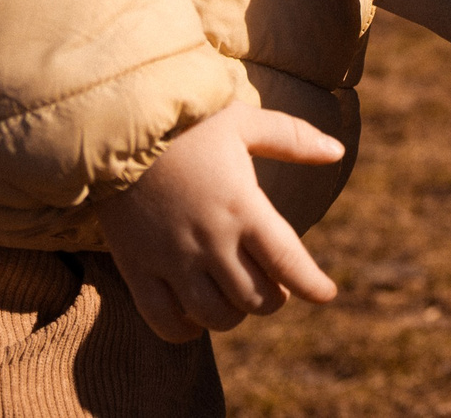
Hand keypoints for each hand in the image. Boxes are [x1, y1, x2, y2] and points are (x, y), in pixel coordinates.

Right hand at [97, 103, 343, 342]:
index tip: (327, 293)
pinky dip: (187, 330)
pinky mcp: (138, 269)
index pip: (289, 262)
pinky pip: (166, 322)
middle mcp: (211, 240)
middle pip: (257, 299)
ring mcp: (172, 259)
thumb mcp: (242, 121)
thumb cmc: (186, 122)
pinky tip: (195, 314)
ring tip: (235, 295)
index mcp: (242, 206)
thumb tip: (337, 151)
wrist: (113, 125)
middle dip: (273, 298)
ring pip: (217, 316)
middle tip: (272, 284)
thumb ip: (292, 138)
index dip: (313, 285)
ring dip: (234, 313)